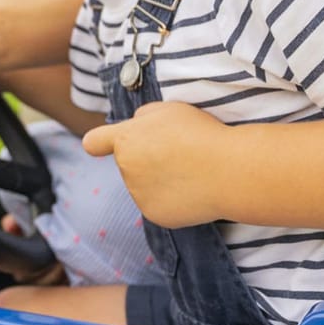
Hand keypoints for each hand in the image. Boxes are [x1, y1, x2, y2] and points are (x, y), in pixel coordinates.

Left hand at [81, 101, 228, 227]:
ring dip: (162, 179)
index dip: (98, 143)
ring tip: (191, 170)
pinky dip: (174, 199)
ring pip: (146, 185)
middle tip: (180, 153)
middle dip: (149, 158)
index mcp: (125, 140)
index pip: (96, 142)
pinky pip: (160, 204)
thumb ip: (143, 117)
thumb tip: (134, 129)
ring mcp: (139, 195)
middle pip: (132, 163)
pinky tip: (193, 189)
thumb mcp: (168, 109)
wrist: (227, 170)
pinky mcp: (154, 215)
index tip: (97, 147)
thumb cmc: (201, 134)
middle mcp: (126, 169)